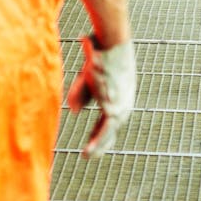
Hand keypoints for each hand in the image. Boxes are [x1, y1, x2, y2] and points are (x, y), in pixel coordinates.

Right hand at [66, 35, 135, 158]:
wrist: (110, 45)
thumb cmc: (99, 58)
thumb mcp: (88, 79)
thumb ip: (81, 95)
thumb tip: (76, 112)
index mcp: (121, 99)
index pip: (112, 122)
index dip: (101, 133)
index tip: (92, 145)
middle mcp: (124, 105)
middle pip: (112, 130)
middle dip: (101, 143)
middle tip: (89, 154)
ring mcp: (121, 107)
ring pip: (108, 133)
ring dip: (97, 145)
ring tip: (87, 155)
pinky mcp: (113, 107)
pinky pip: (105, 130)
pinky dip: (96, 141)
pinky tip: (87, 151)